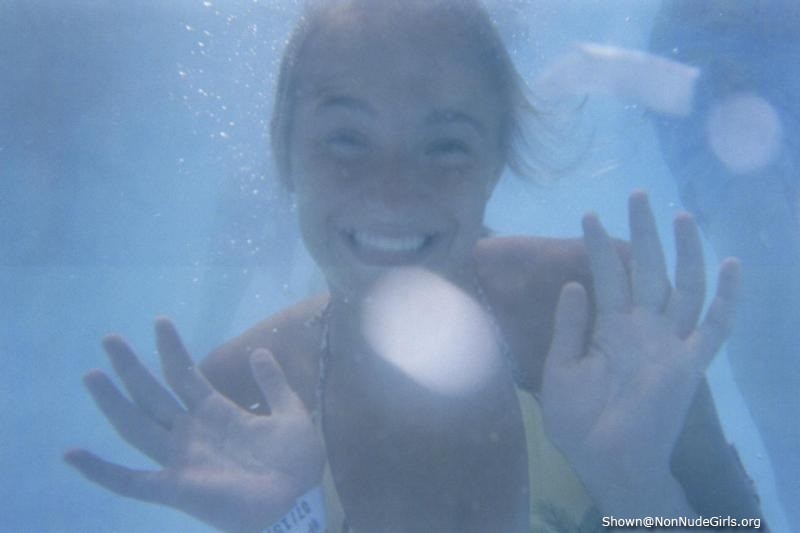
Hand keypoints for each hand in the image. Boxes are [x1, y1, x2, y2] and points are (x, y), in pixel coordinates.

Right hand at [65, 318, 324, 532]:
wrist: (298, 501)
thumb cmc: (294, 461)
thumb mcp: (290, 412)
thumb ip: (274, 384)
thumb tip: (260, 350)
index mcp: (216, 412)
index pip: (185, 374)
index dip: (172, 349)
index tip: (160, 320)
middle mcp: (191, 432)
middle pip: (153, 395)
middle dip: (132, 368)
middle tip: (110, 338)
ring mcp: (180, 459)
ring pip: (136, 427)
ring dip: (113, 403)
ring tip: (92, 375)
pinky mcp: (175, 489)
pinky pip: (130, 482)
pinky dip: (101, 471)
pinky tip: (73, 455)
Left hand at [540, 191, 738, 513]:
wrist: (605, 463)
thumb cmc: (580, 422)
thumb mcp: (561, 368)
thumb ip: (569, 327)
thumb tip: (574, 282)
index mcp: (610, 328)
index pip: (607, 275)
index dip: (599, 245)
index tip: (589, 214)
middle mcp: (642, 328)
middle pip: (647, 269)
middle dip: (643, 231)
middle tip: (638, 193)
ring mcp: (668, 343)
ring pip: (681, 286)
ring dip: (681, 251)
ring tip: (677, 214)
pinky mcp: (689, 364)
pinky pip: (713, 328)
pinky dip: (725, 298)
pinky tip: (731, 266)